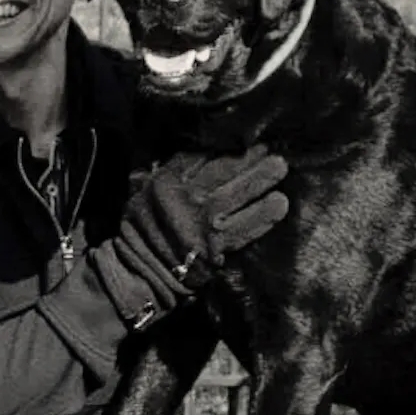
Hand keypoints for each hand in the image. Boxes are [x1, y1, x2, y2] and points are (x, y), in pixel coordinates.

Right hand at [93, 144, 288, 327]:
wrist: (135, 275)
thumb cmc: (138, 233)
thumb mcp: (140, 195)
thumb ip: (165, 176)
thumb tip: (195, 157)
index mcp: (163, 183)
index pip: (197, 157)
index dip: (221, 146)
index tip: (241, 139)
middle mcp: (183, 199)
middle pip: (222, 171)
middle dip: (247, 158)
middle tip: (270, 149)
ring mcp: (200, 224)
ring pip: (236, 195)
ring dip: (260, 180)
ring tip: (279, 167)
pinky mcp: (214, 248)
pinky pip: (244, 228)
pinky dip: (263, 216)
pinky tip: (280, 203)